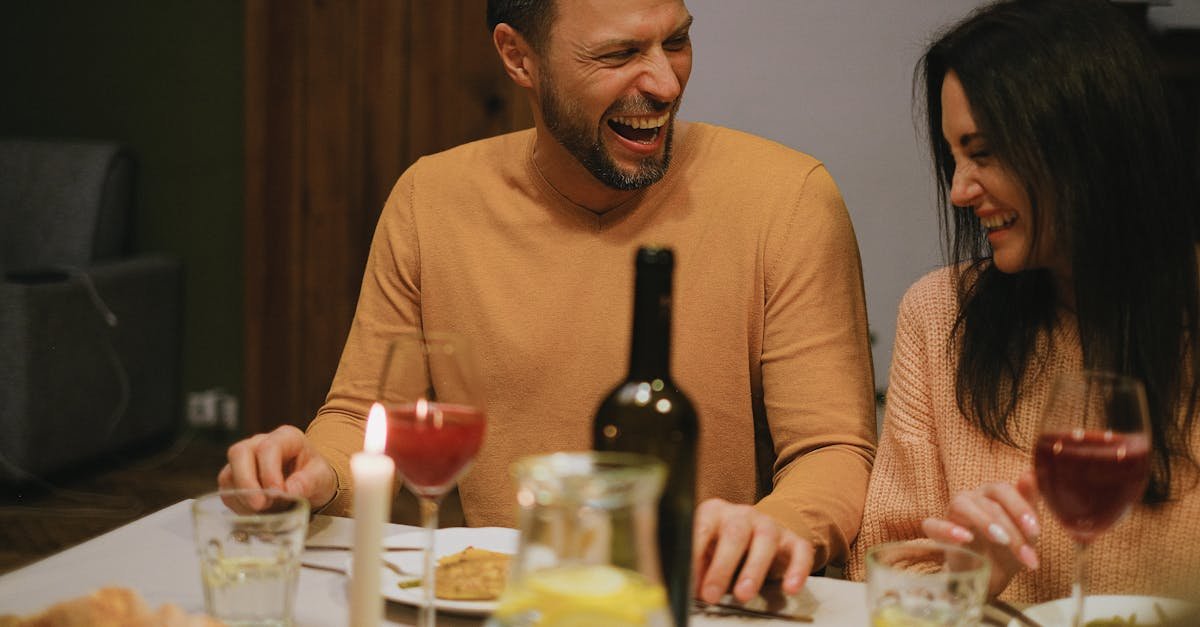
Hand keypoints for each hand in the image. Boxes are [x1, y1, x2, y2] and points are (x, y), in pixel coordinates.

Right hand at [217, 425, 336, 512]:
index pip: (268, 448)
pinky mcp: (235, 479)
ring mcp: (244, 460)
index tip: (278, 492)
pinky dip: (239, 506)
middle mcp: (259, 443)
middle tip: (260, 505)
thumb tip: (290, 489)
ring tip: (264, 511)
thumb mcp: (322, 477)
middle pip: (239, 453)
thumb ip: (310, 481)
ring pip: (228, 474)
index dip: (269, 471)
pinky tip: (256, 513)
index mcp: (285, 437)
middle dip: (247, 482)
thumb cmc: (315, 475)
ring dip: (243, 497)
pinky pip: (227, 491)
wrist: (309, 484)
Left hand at [692, 498, 812, 603]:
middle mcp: (742, 515)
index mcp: (714, 513)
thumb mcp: (706, 552)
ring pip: (765, 540)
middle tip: (711, 595)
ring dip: (753, 570)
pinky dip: (797, 570)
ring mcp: (769, 525)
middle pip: (734, 534)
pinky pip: (799, 551)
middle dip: (721, 567)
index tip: (690, 582)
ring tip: (743, 595)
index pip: (701, 528)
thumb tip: (690, 589)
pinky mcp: (793, 539)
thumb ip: (698, 566)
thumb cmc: (724, 547)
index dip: (694, 555)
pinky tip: (790, 589)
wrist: (759, 534)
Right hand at [921, 471, 1040, 596]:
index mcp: (992, 494)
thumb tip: (1032, 472)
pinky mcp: (937, 532)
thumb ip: (1030, 502)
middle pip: (988, 501)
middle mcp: (971, 498)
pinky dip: (947, 529)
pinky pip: (933, 524)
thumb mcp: (1026, 532)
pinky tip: (965, 538)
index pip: (1003, 490)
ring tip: (1002, 541)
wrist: (987, 579)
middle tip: (1025, 553)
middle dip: (1011, 528)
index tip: (1035, 532)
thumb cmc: (1007, 550)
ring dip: (984, 522)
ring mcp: (952, 513)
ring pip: (962, 505)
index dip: (1020, 508)